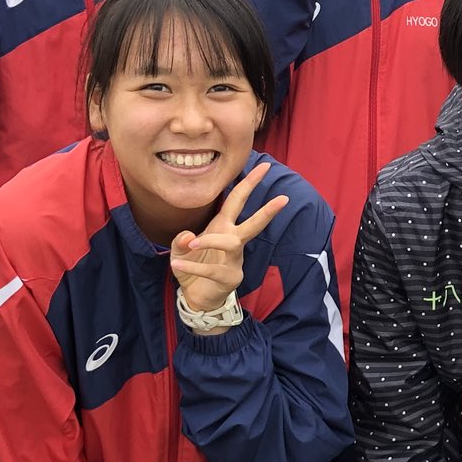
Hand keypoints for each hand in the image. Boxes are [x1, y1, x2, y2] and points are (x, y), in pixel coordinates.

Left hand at [169, 160, 288, 311]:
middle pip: (252, 222)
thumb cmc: (192, 266)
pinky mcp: (229, 277)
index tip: (264, 165)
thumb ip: (181, 240)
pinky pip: (211, 269)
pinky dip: (193, 266)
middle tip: (283, 198)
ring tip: (193, 245)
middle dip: (267, 210)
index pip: (238, 199)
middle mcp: (232, 240)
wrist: (196, 295)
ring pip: (232, 243)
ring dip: (212, 240)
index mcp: (223, 226)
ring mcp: (233, 260)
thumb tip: (190, 236)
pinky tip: (177, 264)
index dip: (250, 182)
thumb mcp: (179, 249)